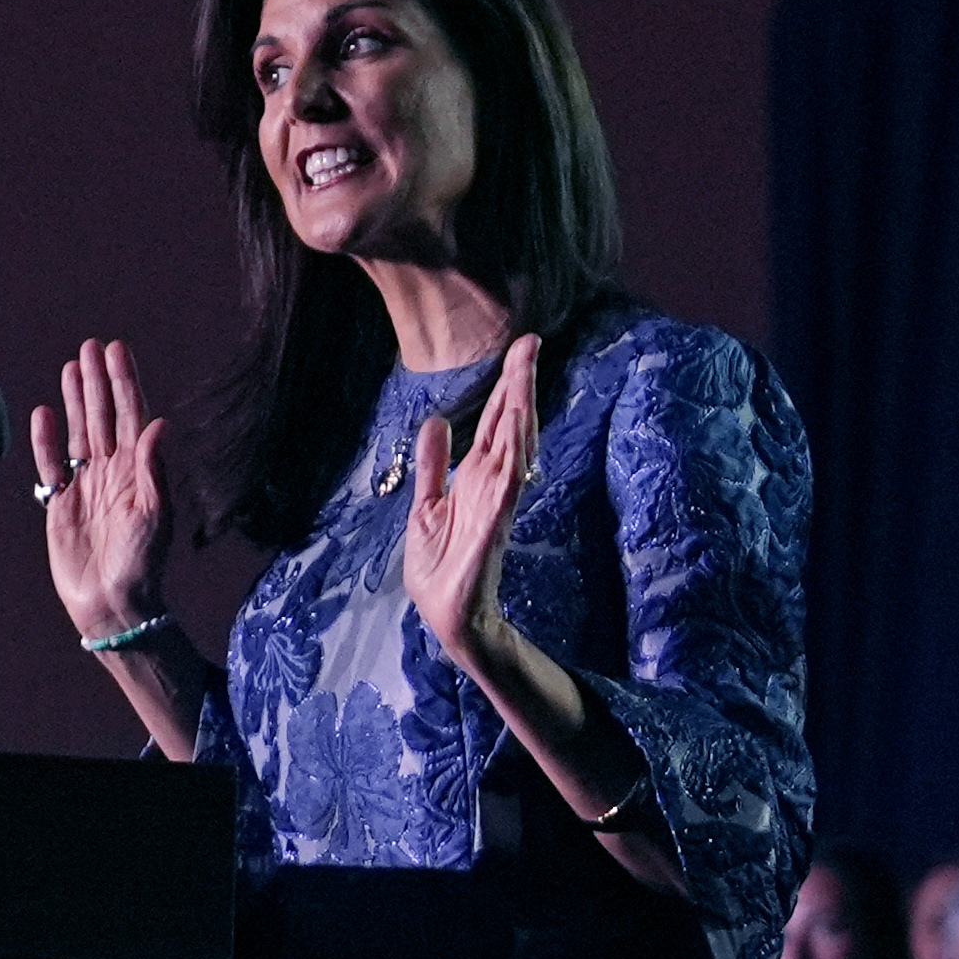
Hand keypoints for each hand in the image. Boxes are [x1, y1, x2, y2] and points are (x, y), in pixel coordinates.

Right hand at [33, 338, 173, 639]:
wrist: (113, 602)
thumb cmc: (142, 564)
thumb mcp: (155, 514)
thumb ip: (153, 468)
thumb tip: (159, 424)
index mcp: (140, 472)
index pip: (132, 417)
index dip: (125, 383)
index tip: (117, 351)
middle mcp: (114, 473)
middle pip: (104, 416)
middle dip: (99, 381)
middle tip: (93, 345)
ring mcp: (87, 485)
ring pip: (80, 432)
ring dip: (75, 400)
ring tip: (72, 367)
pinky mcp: (61, 503)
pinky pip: (51, 464)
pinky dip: (46, 439)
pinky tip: (43, 413)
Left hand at [401, 334, 541, 672]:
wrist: (446, 615)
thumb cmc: (440, 565)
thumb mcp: (427, 506)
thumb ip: (434, 465)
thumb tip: (438, 420)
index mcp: (478, 476)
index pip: (499, 421)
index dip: (510, 384)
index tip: (523, 347)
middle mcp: (492, 485)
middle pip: (511, 426)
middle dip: (520, 386)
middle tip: (531, 344)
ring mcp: (495, 506)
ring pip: (512, 451)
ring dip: (519, 416)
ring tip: (523, 378)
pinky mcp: (490, 531)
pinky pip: (504, 492)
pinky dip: (512, 465)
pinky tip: (516, 439)